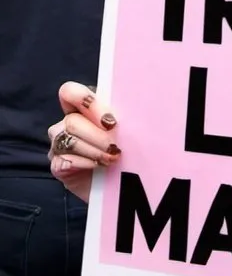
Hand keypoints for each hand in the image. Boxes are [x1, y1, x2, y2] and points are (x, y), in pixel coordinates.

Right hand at [47, 82, 120, 203]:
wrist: (122, 183)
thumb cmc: (128, 152)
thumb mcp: (128, 131)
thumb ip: (122, 118)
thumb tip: (127, 115)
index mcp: (84, 109)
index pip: (70, 92)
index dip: (87, 103)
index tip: (111, 121)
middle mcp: (67, 123)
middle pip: (72, 121)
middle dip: (98, 135)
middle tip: (116, 147)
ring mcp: (59, 144)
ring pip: (67, 141)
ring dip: (94, 151)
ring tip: (112, 158)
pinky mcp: (58, 165)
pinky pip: (64, 160)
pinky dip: (85, 163)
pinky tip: (99, 167)